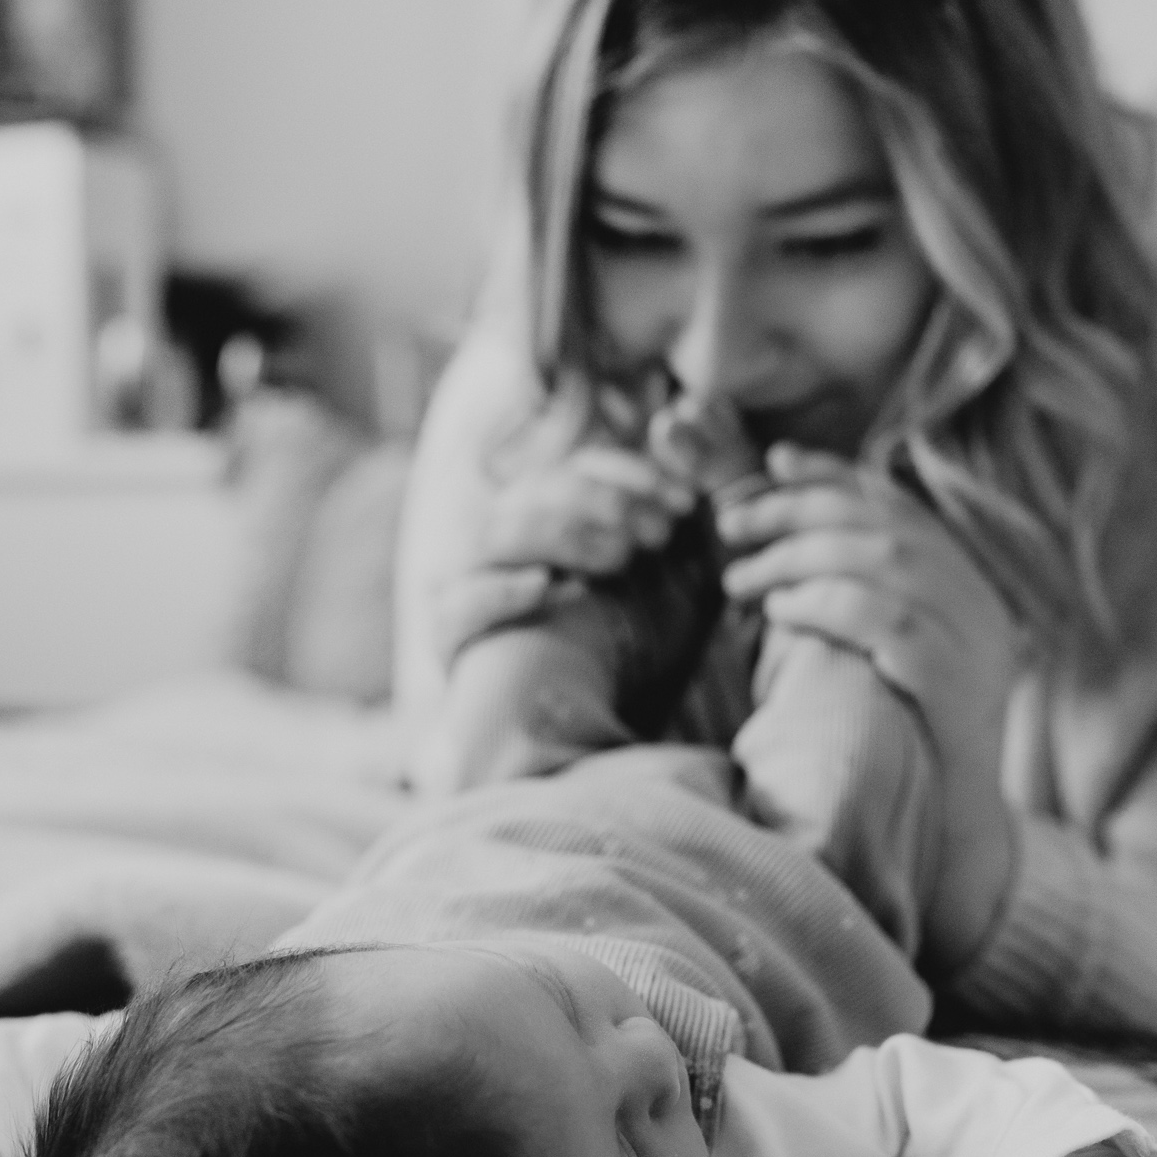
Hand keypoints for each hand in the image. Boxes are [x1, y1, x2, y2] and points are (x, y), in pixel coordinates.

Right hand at [431, 391, 697, 664]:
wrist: (610, 747)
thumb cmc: (651, 655)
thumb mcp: (693, 574)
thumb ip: (698, 497)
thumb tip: (689, 410)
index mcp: (559, 523)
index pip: (575, 470)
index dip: (627, 475)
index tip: (683, 502)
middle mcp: (510, 550)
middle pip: (535, 492)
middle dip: (603, 503)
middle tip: (659, 535)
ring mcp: (476, 594)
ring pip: (498, 535)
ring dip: (564, 535)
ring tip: (621, 559)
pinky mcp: (457, 647)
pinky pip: (458, 607)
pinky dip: (501, 592)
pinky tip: (551, 589)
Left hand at [717, 444, 1023, 973]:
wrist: (956, 834)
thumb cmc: (903, 745)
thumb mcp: (881, 662)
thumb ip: (853, 603)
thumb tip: (783, 552)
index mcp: (966, 586)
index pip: (899, 506)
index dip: (835, 475)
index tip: (774, 461)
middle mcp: (980, 604)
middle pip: (883, 526)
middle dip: (798, 513)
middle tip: (731, 523)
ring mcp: (976, 644)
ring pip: (885, 564)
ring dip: (800, 559)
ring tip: (739, 579)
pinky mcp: (958, 686)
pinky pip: (889, 624)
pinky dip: (828, 607)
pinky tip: (779, 614)